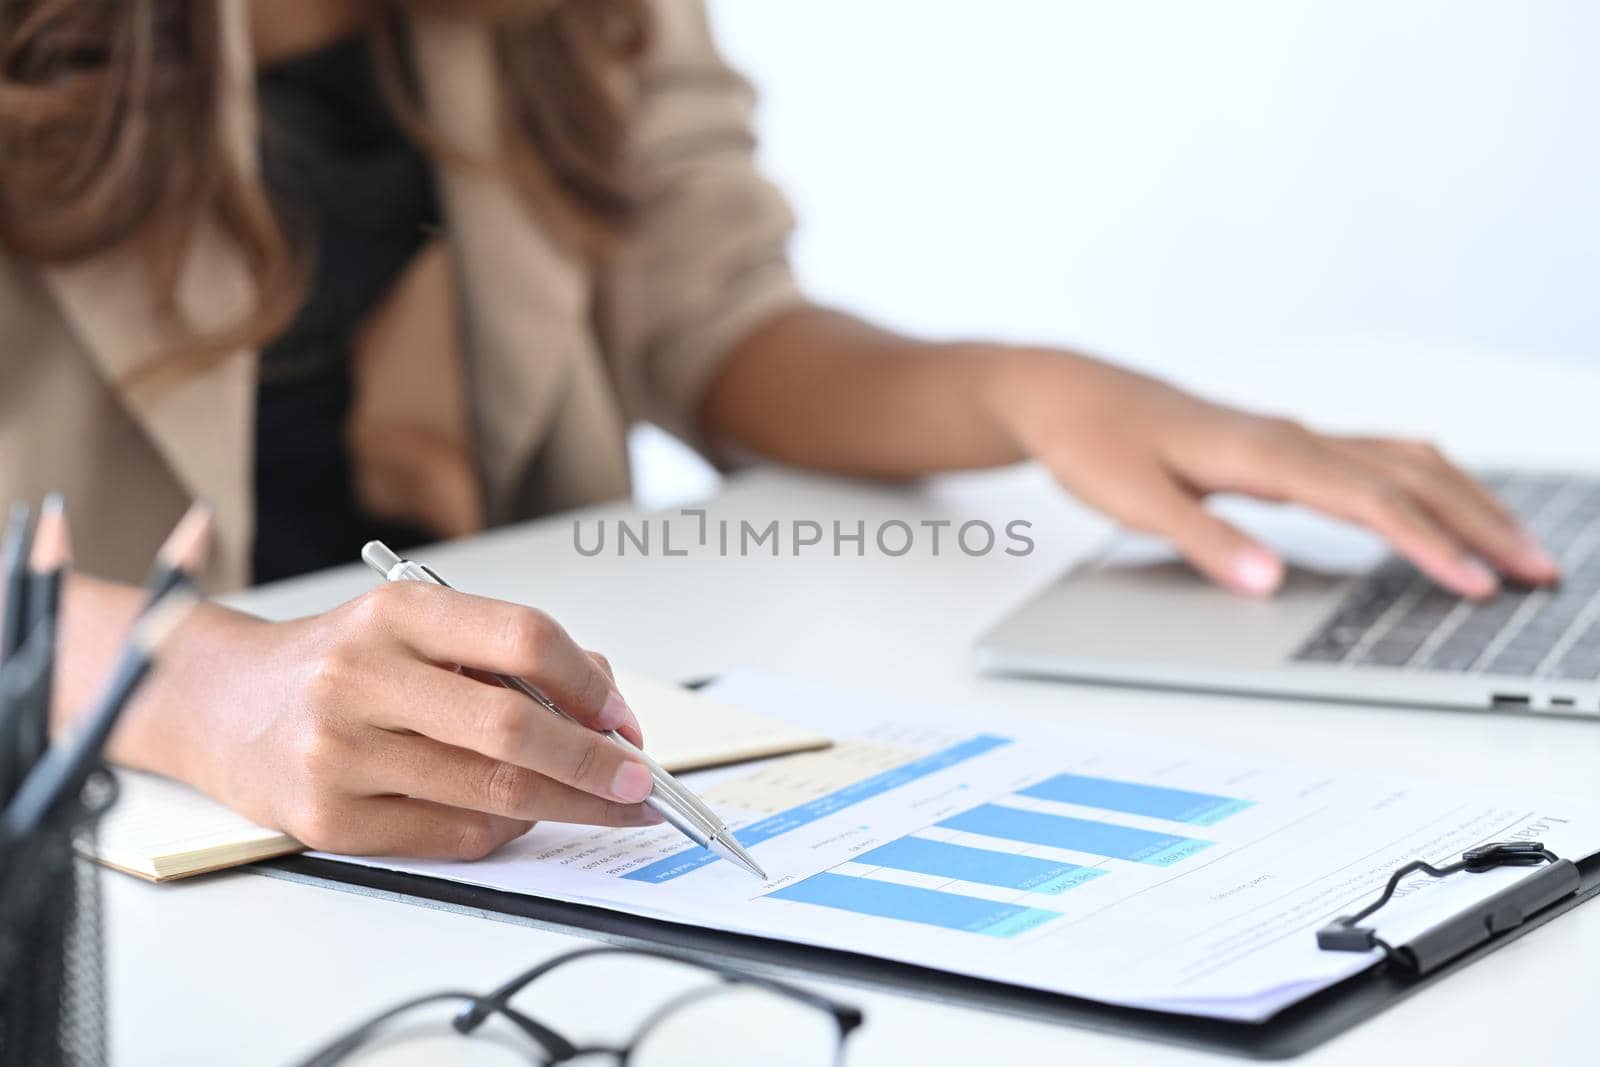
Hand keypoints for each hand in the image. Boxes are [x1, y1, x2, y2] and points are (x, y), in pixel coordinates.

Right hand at [128, 582, 661, 858]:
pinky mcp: (328, 818)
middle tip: (638, 781)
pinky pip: (452, 833)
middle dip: (594, 763)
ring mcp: (340, 752)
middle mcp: (362, 677)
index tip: (623, 720)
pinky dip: (505, 829)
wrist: (220, 703)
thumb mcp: (415, 625)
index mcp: (397, 613)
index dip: (588, 685)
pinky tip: (523, 817)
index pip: (522, 638)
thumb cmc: (337, 662)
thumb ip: (504, 653)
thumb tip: (602, 704)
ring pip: (491, 792)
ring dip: (566, 806)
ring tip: (602, 804)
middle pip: (513, 729)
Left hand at [983, 351, 1559, 597]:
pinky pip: (1376, 457)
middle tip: (1539, 572)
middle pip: (1408, 476)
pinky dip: (1427, 482)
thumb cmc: (1094, 440)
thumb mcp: (1131, 500)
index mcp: (1261, 452)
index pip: (1368, 500)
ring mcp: (1291, 436)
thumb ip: (1202, 539)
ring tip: (1514, 546)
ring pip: (1403, 460)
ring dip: (1464, 500)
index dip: (1429, 544)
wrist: (1068, 391)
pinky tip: (1444, 503)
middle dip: (1478, 523)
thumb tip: (1267, 582)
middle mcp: (1289, 437)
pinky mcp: (1283, 443)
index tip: (1478, 584)